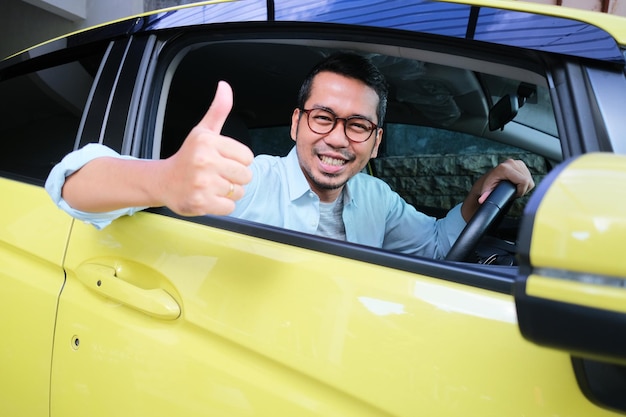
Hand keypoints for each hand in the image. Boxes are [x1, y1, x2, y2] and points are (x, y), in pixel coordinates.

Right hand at [158, 81, 253, 215]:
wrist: (163, 182)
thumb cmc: (188, 157)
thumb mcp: (203, 131)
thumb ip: (218, 110)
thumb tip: (225, 86)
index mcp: (208, 142)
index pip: (247, 157)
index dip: (238, 161)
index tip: (222, 160)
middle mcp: (204, 161)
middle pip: (246, 175)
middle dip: (235, 177)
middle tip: (217, 175)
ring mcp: (202, 183)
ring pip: (238, 192)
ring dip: (229, 192)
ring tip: (212, 186)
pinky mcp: (201, 202)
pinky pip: (230, 207)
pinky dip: (222, 205)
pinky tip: (209, 197)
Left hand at [461, 159, 533, 221]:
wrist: (485, 181)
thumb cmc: (486, 187)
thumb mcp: (486, 192)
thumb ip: (486, 196)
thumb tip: (482, 200)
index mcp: (504, 168)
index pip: (524, 181)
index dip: (521, 191)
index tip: (514, 195)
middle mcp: (511, 163)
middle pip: (528, 180)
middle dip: (522, 189)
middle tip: (513, 193)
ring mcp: (516, 162)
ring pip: (530, 178)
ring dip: (524, 186)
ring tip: (513, 189)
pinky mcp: (520, 163)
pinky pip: (529, 175)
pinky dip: (525, 182)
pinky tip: (516, 184)